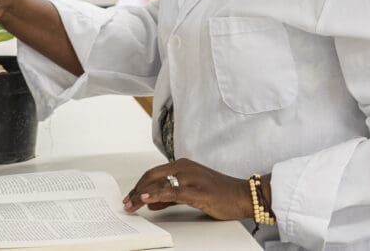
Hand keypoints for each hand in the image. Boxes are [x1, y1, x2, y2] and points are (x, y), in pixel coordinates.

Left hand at [123, 158, 252, 220]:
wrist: (242, 195)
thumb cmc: (220, 194)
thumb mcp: (191, 192)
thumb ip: (170, 195)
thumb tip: (151, 201)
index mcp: (183, 165)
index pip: (153, 173)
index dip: (139, 185)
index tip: (130, 196)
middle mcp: (184, 167)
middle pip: (152, 176)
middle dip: (136, 190)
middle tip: (126, 202)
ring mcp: (190, 178)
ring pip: (158, 183)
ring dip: (141, 195)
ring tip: (131, 204)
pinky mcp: (196, 191)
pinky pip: (171, 192)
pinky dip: (156, 194)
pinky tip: (145, 199)